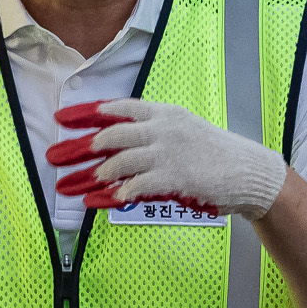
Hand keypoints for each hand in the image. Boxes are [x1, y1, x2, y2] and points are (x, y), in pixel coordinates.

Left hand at [47, 99, 287, 218]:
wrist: (249, 172)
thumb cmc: (218, 155)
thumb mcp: (186, 132)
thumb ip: (155, 135)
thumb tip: (122, 148)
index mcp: (165, 113)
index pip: (117, 108)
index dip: (86, 113)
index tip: (61, 117)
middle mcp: (164, 127)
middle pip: (111, 134)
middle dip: (79, 147)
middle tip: (57, 156)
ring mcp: (168, 151)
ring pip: (119, 161)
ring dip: (97, 174)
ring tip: (81, 185)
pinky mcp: (174, 176)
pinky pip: (136, 185)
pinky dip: (118, 193)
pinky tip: (107, 199)